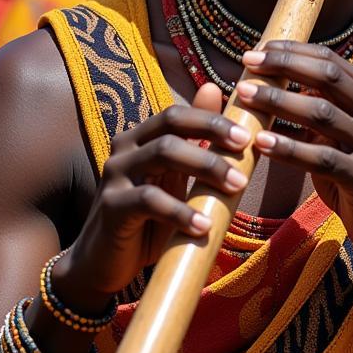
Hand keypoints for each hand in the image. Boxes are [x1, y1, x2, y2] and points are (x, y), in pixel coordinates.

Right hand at [54, 83, 251, 309]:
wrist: (105, 262)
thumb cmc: (148, 219)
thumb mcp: (175, 180)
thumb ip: (193, 141)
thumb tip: (213, 90)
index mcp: (140, 138)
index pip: (177, 113)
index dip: (212, 119)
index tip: (247, 134)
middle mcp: (124, 148)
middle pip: (171, 124)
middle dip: (213, 132)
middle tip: (246, 150)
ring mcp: (115, 175)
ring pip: (163, 153)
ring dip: (206, 166)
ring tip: (236, 186)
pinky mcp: (112, 206)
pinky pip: (149, 200)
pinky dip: (181, 211)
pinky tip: (204, 226)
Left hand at [239, 42, 352, 272]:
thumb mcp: (338, 132)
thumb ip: (314, 107)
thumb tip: (265, 83)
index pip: (329, 60)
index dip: (291, 51)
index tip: (257, 50)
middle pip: (327, 77)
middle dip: (284, 66)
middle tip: (247, 63)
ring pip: (322, 114)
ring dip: (279, 101)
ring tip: (245, 96)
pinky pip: (321, 158)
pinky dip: (288, 148)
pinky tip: (260, 142)